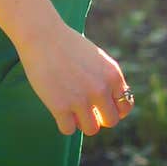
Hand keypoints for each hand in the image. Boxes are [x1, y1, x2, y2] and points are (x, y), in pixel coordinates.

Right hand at [16, 23, 134, 135]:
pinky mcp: (60, 107)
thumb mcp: (97, 58)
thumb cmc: (68, 45)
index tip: (101, 105)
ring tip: (71, 108)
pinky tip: (58, 109)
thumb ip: (107, 80)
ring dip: (82, 122)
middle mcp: (101, 89)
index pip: (124, 106)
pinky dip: (64, 123)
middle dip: (99, 117)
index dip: (113, 108)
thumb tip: (112, 106)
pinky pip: (68, 130)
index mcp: (113, 75)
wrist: (42, 35)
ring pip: (91, 129)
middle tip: (85, 108)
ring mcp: (81, 99)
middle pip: (111, 121)